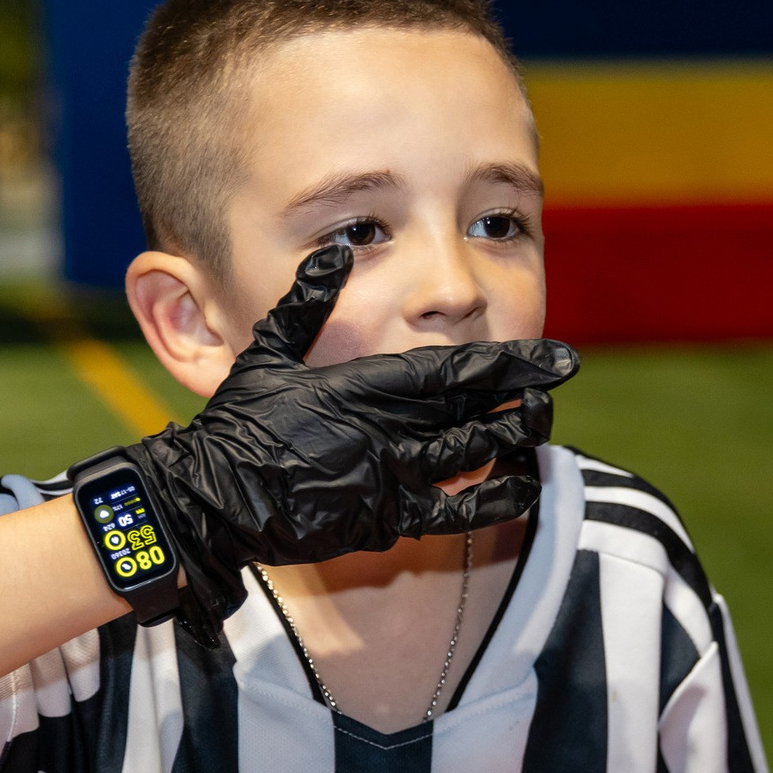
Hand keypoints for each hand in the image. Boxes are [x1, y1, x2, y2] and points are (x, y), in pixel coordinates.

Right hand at [120, 245, 579, 642]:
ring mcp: (385, 480)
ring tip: (545, 420)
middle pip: (470, 411)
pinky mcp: (382, 522)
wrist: (209, 501)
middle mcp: (381, 433)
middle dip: (522, 394)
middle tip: (563, 379)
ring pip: (469, 457)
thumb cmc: (236, 423)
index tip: (552, 356)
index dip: (507, 364)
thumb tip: (335, 250)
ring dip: (512, 438)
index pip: (449, 372)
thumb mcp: (266, 351)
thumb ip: (306, 300)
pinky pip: (451, 512)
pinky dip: (492, 498)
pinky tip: (524, 485)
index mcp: (358, 388)